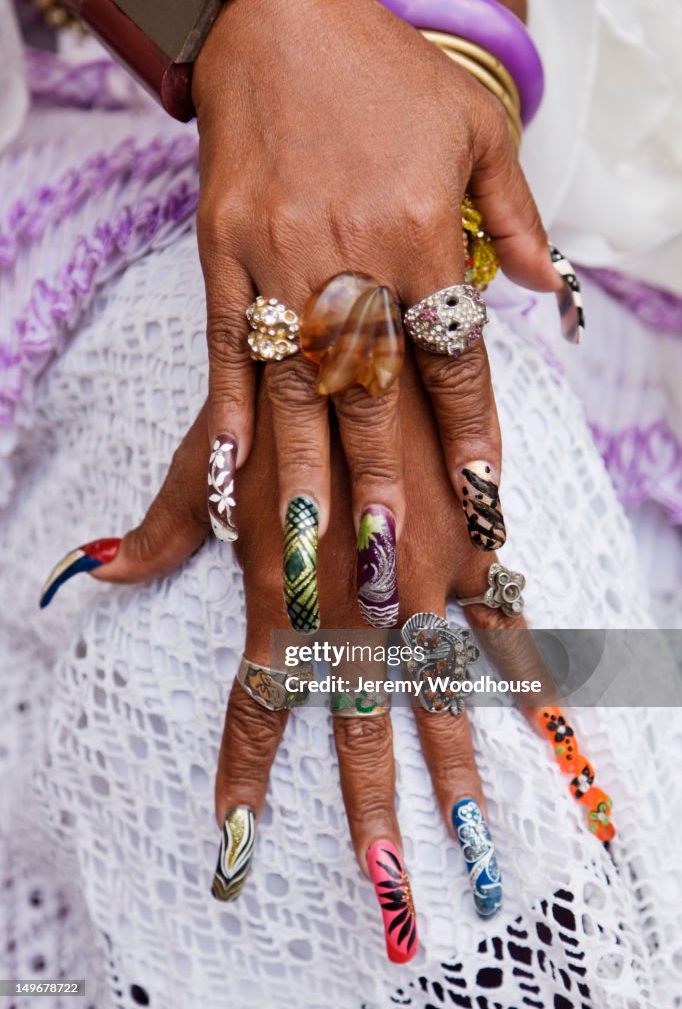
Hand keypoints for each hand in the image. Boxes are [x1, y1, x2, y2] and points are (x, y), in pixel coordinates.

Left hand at [63, 354, 573, 962]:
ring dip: (453, 763)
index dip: (244, 767)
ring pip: (437, 685)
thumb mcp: (212, 452)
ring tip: (468, 838)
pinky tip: (549, 720)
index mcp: (282, 577)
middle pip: (357, 714)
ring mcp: (421, 572)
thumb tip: (98, 568)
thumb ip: (167, 524)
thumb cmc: (275, 383)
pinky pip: (503, 618)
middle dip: (366, 799)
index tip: (235, 837)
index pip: (258, 694)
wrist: (360, 321)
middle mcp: (355, 590)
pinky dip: (526, 669)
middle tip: (386, 880)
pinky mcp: (472, 541)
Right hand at [190, 0, 560, 603]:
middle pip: (372, 391)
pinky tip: (232, 474)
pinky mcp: (221, 250)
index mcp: (418, 232)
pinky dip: (231, 412)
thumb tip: (540, 294)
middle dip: (384, 482)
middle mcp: (348, 256)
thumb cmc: (384, 75)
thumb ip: (511, 219)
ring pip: (296, 385)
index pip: (452, 356)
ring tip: (310, 548)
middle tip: (392, 563)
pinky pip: (225, 345)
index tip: (479, 495)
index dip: (468, 431)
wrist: (279, 11)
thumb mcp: (474, 130)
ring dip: (305, 473)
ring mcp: (276, 257)